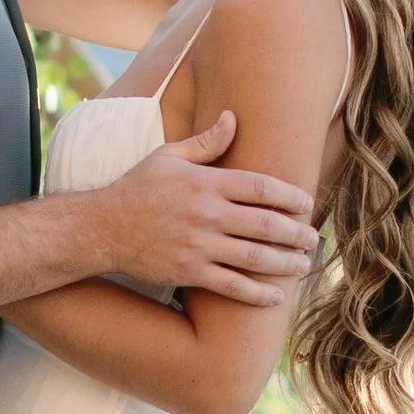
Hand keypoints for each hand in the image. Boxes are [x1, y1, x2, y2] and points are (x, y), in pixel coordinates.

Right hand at [96, 113, 316, 307]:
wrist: (101, 228)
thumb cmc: (136, 189)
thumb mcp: (168, 157)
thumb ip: (205, 142)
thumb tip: (233, 117)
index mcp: (205, 182)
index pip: (260, 187)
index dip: (289, 195)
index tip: (306, 203)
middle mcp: (207, 214)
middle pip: (265, 224)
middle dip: (295, 232)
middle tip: (312, 238)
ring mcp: (199, 245)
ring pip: (255, 257)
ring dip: (285, 263)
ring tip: (303, 264)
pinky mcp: (189, 272)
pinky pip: (231, 285)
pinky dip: (257, 293)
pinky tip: (276, 296)